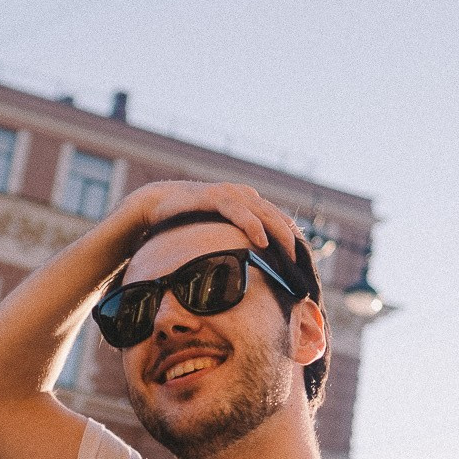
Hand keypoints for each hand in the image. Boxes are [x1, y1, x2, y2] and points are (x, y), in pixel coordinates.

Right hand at [124, 181, 301, 261]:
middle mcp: (243, 195)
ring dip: (279, 233)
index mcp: (247, 201)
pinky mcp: (215, 196)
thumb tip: (247, 264)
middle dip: (291, 238)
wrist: (155, 204)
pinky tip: (262, 241)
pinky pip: (239, 212)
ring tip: (290, 253)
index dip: (291, 236)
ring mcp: (230, 194)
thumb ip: (232, 239)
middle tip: (301, 262)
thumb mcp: (215, 231)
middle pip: (276, 216)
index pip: (277, 218)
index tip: (303, 258)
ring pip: (264, 213)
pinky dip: (253, 226)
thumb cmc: (185, 220)